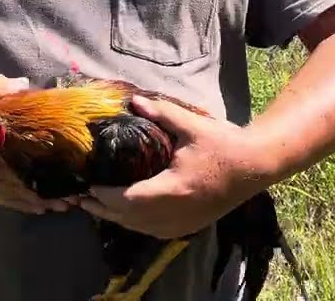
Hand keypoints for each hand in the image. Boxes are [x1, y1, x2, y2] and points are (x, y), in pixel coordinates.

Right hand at [0, 74, 70, 215]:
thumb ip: (0, 89)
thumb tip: (27, 85)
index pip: (28, 159)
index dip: (50, 167)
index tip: (73, 171)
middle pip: (26, 183)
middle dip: (51, 190)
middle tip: (76, 197)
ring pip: (16, 197)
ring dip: (40, 202)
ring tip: (63, 208)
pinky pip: (1, 200)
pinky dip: (20, 205)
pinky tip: (34, 209)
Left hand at [78, 95, 273, 238]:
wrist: (255, 167)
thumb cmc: (223, 145)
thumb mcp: (191, 126)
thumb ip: (162, 113)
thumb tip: (134, 102)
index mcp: (172, 190)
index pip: (128, 200)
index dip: (104, 196)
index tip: (87, 187)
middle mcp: (175, 213)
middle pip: (129, 218)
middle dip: (102, 209)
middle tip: (80, 200)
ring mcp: (183, 223)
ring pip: (140, 228)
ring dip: (117, 218)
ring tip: (96, 206)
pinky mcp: (190, 226)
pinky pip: (154, 231)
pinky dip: (135, 224)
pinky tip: (126, 214)